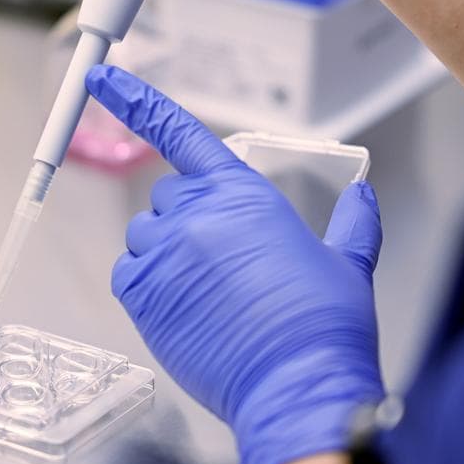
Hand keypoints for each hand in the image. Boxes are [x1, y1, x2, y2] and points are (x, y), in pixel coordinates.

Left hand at [86, 65, 385, 463]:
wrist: (297, 385)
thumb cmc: (324, 327)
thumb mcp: (347, 264)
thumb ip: (352, 223)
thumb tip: (362, 196)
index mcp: (243, 194)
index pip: (178, 132)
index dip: (136, 101)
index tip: (102, 78)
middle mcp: (196, 215)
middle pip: (170, 195)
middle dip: (190, 217)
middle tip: (223, 261)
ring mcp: (164, 255)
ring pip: (144, 234)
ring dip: (166, 251)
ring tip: (208, 292)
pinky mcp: (143, 297)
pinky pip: (127, 272)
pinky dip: (145, 282)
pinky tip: (182, 305)